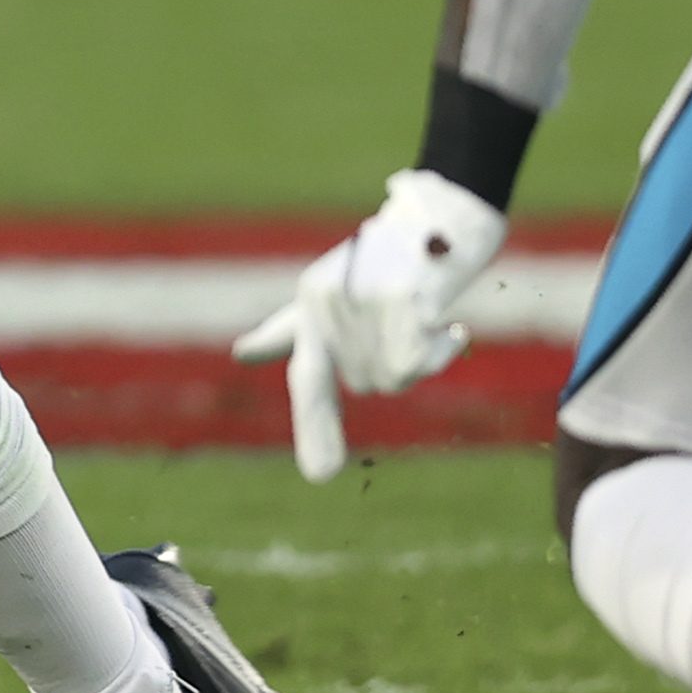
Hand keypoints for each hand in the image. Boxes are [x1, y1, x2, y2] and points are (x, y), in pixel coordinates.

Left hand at [231, 168, 509, 480]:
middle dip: (394, 364)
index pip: (306, 379)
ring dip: (422, 357)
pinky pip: (421, 361)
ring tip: (426, 315)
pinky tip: (451, 323)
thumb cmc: (384, 257)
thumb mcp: (328, 290)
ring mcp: (361, 302)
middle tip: (409, 322)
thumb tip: (240, 352)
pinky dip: (442, 349)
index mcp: (309, 307)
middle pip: (367, 384)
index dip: (315, 427)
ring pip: (396, 378)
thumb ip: (290, 330)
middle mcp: (327, 305)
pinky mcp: (398, 300)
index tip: (319, 476)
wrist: (438, 216)